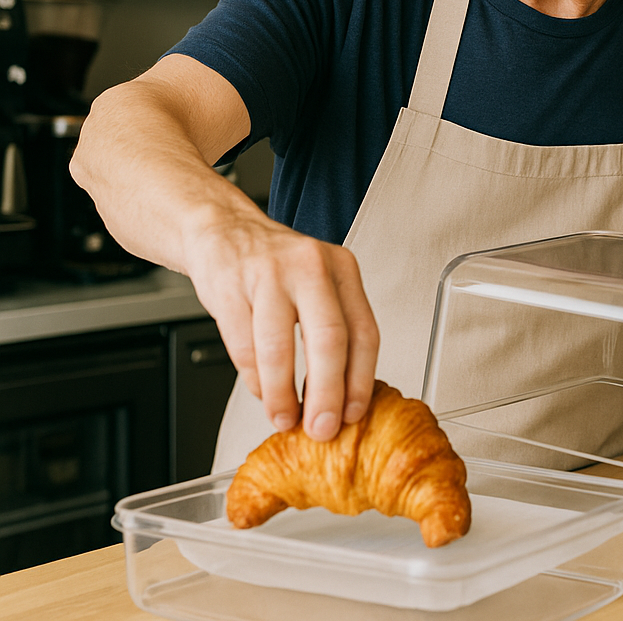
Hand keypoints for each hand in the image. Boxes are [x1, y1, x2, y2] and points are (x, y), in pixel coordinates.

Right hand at [184, 206, 378, 441]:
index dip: (360, 380)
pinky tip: (261, 390)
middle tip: (321, 428)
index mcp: (342, 268)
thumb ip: (334, 329)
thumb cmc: (276, 265)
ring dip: (282, 394)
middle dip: (326, 394)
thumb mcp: (318, 283)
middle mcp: (310, 267)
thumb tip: (341, 396)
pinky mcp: (230, 288)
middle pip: (329, 339)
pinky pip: (244, 347)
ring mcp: (269, 275)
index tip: (352, 414)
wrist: (222, 230)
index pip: (364, 331)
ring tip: (284, 417)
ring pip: (279, 348)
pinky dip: (254, 379)